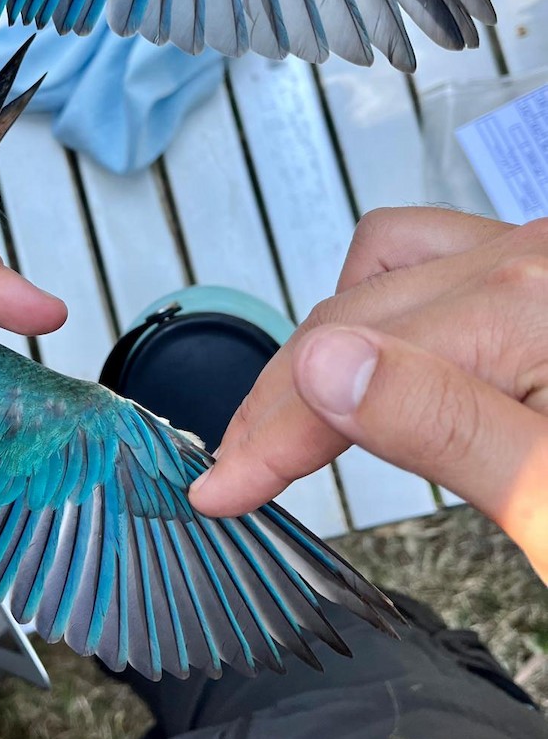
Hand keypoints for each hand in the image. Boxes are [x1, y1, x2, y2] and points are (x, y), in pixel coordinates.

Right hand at [190, 208, 547, 583]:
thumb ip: (439, 423)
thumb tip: (322, 367)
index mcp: (525, 308)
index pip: (354, 367)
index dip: (272, 436)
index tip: (222, 488)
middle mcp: (526, 258)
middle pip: (351, 312)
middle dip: (281, 395)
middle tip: (240, 468)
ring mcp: (533, 255)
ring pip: (376, 270)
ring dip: (323, 335)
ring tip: (298, 410)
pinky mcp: (536, 271)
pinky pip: (426, 250)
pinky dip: (378, 294)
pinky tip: (375, 346)